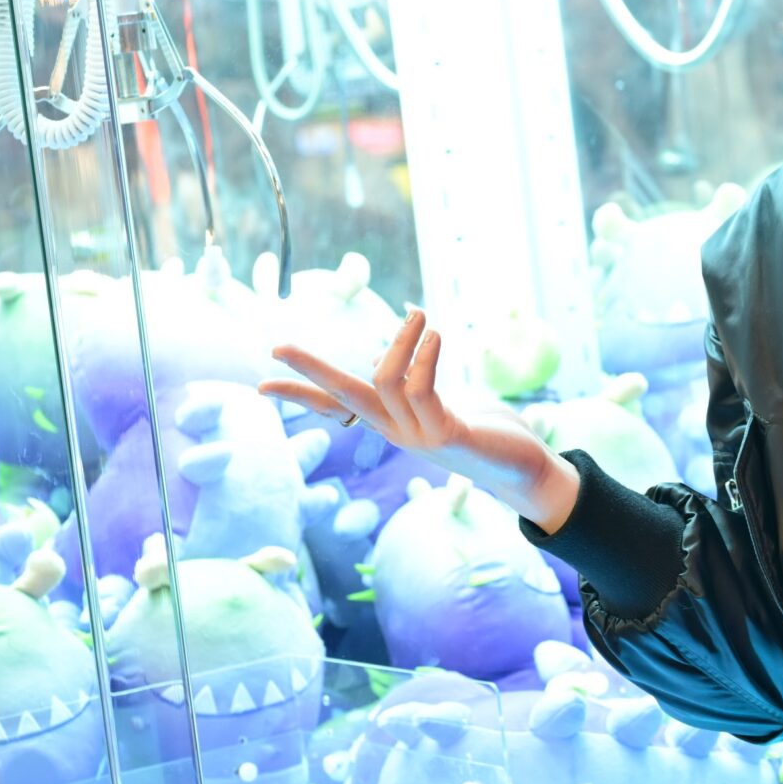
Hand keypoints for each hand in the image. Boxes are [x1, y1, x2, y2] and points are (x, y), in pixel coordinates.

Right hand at [263, 309, 581, 530]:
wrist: (522, 469)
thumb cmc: (483, 430)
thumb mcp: (440, 403)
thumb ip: (416, 379)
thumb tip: (399, 337)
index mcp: (389, 421)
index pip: (334, 406)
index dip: (299, 393)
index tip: (260, 384)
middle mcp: (394, 430)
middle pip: (341, 395)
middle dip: (310, 370)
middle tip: (278, 347)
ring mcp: (416, 435)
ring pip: (384, 382)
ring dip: (400, 342)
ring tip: (418, 315)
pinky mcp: (445, 435)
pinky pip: (421, 391)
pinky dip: (424, 358)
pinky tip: (434, 336)